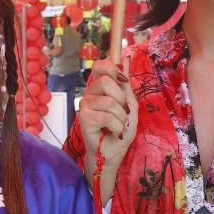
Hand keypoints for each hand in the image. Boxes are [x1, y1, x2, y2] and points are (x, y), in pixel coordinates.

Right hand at [79, 57, 137, 181]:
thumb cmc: (120, 130)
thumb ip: (125, 85)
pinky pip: (106, 116)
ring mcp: (84, 106)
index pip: (99, 65)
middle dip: (121, 99)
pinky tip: (113, 132)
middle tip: (122, 112)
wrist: (114, 152)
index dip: (111, 69)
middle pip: (105, 80)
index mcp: (100, 88)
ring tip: (118, 126)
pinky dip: (116, 126)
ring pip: (109, 101)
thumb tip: (125, 60)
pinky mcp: (83, 119)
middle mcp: (90, 94)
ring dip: (121, 117)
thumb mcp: (130, 105)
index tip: (122, 82)